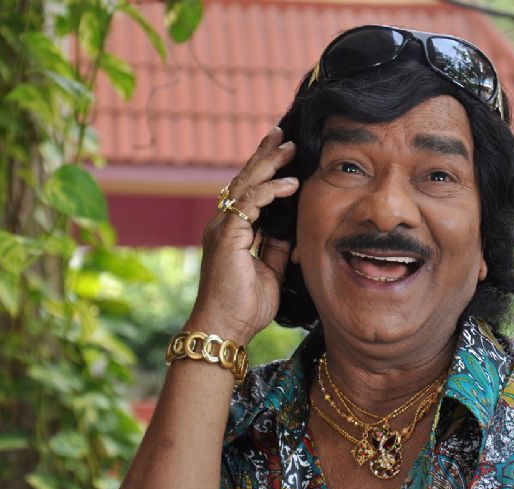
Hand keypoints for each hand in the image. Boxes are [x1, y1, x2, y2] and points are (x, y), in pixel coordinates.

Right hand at [185, 127, 298, 343]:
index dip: (265, 172)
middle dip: (265, 156)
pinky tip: (289, 183)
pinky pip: (249, 205)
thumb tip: (291, 227)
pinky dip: (269, 191)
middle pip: (245, 181)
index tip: (284, 154)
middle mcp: (224, 224)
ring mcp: (222, 229)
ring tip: (289, 148)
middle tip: (283, 135)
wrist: (225, 328)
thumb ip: (275, 246)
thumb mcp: (269, 270)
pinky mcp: (227, 237)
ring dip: (269, 164)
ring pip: (246, 186)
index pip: (249, 192)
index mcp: (233, 231)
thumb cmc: (245, 305)